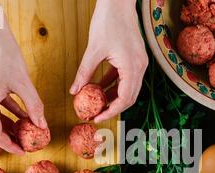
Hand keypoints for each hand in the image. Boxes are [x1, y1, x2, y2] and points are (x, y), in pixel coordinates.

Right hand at [0, 28, 46, 154]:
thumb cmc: (4, 53)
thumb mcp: (23, 83)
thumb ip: (34, 106)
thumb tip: (43, 125)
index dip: (10, 145)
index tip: (23, 151)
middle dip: (10, 135)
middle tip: (27, 142)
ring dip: (9, 123)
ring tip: (27, 130)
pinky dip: (7, 110)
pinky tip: (22, 114)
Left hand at [70, 0, 147, 122]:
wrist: (119, 2)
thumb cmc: (108, 21)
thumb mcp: (93, 50)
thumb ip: (84, 72)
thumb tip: (75, 91)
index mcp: (132, 67)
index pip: (124, 99)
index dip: (111, 111)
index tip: (98, 117)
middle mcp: (140, 67)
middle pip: (130, 97)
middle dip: (113, 107)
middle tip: (97, 114)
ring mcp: (139, 62)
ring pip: (129, 88)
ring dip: (114, 96)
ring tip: (97, 102)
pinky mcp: (135, 57)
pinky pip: (127, 77)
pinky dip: (115, 84)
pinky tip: (101, 86)